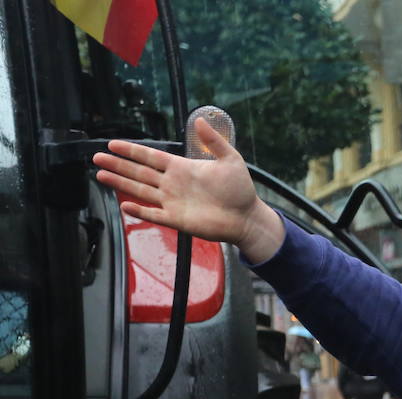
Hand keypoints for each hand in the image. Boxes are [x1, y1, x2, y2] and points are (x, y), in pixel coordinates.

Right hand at [93, 117, 284, 262]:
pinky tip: (124, 205)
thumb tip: (200, 119)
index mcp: (182, 168)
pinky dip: (139, 211)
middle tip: (97, 157)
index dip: (132, 150)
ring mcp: (172, 202)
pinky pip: (153, 214)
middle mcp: (172, 184)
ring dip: (120, 183)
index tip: (113, 143)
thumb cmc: (240, 190)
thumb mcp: (230, 159)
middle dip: (117, 164)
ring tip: (101, 175)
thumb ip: (214, 141)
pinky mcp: (177, 219)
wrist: (247, 217)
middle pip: (138, 172)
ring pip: (140, 191)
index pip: (150, 156)